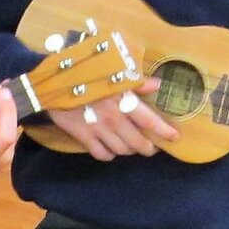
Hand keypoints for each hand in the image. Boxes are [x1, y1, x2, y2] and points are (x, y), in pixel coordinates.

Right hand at [48, 77, 178, 160]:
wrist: (54, 81)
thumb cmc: (87, 73)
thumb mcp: (114, 73)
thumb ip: (137, 82)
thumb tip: (157, 85)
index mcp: (124, 101)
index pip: (150, 121)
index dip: (164, 132)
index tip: (174, 138)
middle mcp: (114, 119)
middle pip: (137, 142)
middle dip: (147, 148)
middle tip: (151, 149)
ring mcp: (98, 129)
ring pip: (121, 150)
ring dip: (128, 151)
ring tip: (131, 148)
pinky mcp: (83, 136)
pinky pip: (100, 154)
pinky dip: (108, 155)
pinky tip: (109, 151)